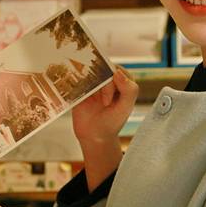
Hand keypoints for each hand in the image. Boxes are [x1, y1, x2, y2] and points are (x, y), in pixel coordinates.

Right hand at [71, 67, 138, 191]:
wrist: (94, 136)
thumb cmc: (113, 122)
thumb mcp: (125, 107)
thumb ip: (129, 89)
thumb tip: (117, 72)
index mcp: (121, 81)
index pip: (116, 70)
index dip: (113, 82)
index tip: (111, 100)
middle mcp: (107, 79)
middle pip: (101, 69)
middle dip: (103, 86)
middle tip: (105, 103)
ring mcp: (93, 83)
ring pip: (88, 72)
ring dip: (91, 87)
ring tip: (96, 103)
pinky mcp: (80, 88)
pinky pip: (76, 80)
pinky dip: (78, 86)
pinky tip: (84, 99)